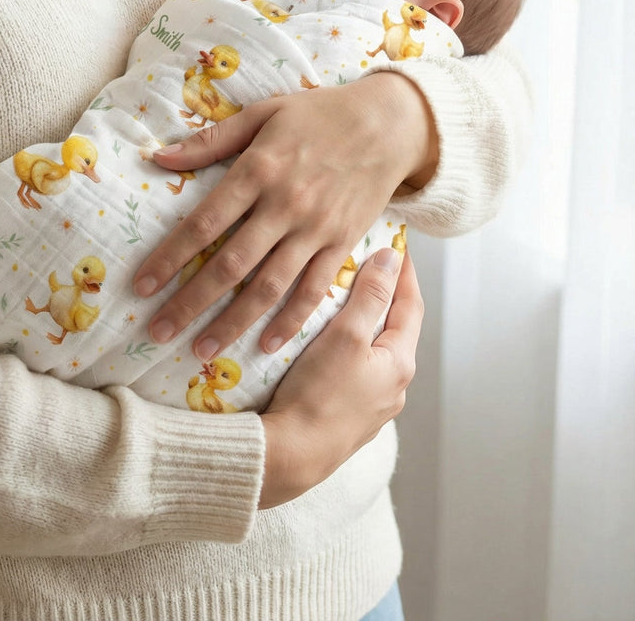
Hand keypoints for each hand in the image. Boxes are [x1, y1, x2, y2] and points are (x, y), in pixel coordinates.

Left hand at [133, 72, 434, 358]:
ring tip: (201, 350)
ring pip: (269, 287)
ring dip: (233, 322)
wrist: (388, 123)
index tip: (142, 285)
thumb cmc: (317, 114)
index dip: (170, 257)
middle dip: (190, 303)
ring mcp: (316, 229)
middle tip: (158, 332)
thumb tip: (158, 156)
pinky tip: (265, 344)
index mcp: (258, 170)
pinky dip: (290, 321)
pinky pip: (314, 290)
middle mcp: (285, 205)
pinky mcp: (342, 244)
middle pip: (231, 264)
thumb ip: (210, 140)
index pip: (204, 223)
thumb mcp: (262, 113)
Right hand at [258, 248, 421, 507]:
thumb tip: (391, 259)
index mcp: (399, 364)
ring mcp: (370, 407)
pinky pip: (351, 374)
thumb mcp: (346, 336)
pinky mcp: (345, 419)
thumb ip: (369, 296)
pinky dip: (343, 352)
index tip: (397, 247)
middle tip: (364, 268)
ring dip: (360, 327)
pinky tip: (321, 349)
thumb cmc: (319, 394)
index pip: (410, 306)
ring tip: (338, 304)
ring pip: (370, 354)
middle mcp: (393, 387)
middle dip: (381, 298)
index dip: (404, 274)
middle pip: (392, 331)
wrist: (291, 455)